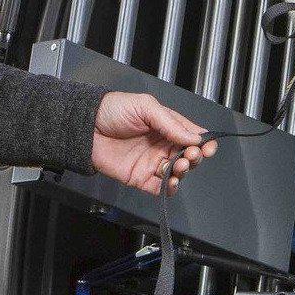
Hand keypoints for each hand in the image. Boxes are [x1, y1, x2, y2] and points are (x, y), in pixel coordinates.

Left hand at [91, 91, 215, 196]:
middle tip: (190, 155)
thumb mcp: (146, 106)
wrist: (85, 127)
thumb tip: (194, 137)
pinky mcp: (140, 178)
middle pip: (188, 156)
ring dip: (183, 172)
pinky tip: (171, 182)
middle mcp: (161, 145)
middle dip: (194, 157)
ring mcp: (151, 162)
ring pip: (177, 173)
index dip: (203, 143)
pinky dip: (169, 188)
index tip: (208, 147)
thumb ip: (170, 122)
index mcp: (166, 126)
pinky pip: (160, 188)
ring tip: (180, 165)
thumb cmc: (112, 110)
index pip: (192, 136)